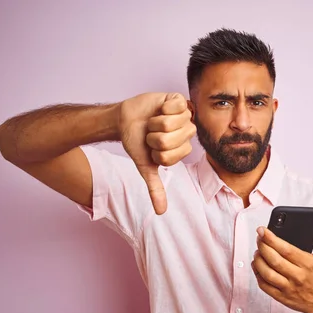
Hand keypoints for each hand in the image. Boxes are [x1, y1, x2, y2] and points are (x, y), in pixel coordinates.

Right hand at [118, 93, 195, 214]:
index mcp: (183, 148)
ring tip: (154, 122)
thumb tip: (160, 212)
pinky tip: (159, 108)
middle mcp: (187, 132)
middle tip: (152, 134)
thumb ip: (155, 188)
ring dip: (156, 123)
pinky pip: (175, 106)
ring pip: (171, 123)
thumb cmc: (137, 143)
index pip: (174, 155)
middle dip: (155, 137)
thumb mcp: (146, 167)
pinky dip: (161, 108)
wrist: (125, 120)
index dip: (158, 152)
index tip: (153, 149)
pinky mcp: (178, 100)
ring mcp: (184, 115)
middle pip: (172, 139)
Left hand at [252, 227, 312, 312]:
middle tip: (258, 239)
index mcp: (308, 264)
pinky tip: (256, 265)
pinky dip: (257, 273)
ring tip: (257, 251)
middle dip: (262, 246)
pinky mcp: (280, 297)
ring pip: (267, 273)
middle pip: (274, 259)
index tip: (262, 231)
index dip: (271, 239)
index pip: (286, 249)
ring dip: (258, 260)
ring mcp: (288, 287)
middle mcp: (298, 276)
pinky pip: (264, 285)